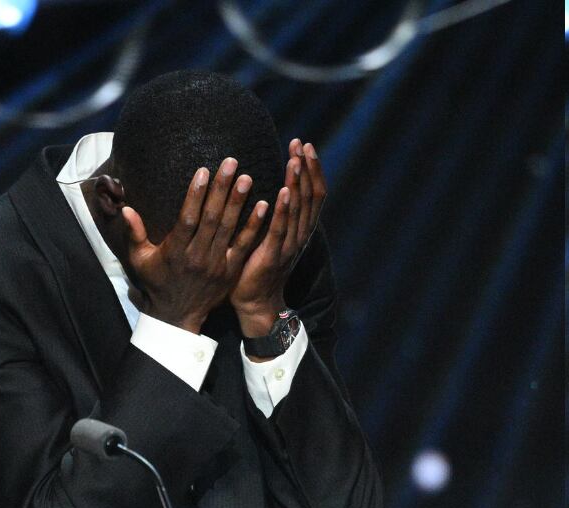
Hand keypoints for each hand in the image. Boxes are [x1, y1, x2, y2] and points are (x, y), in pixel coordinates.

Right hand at [121, 158, 269, 333]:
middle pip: (212, 217)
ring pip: (229, 228)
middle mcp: (198, 255)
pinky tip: (263, 206)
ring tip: (247, 178)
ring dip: (239, 202)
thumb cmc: (157, 283)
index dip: (196, 194)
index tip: (204, 171)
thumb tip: (126, 208)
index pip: (188, 217)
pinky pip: (244, 246)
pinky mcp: (231, 270)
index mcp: (176, 250)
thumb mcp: (139, 260)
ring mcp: (217, 263)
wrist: (178, 316)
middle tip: (232, 163)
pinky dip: (254, 226)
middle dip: (222, 189)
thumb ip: (134, 234)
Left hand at [231, 139, 327, 335]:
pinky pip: (281, 229)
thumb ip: (276, 213)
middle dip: (307, 168)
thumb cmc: (257, 266)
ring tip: (295, 159)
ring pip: (300, 209)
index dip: (311, 169)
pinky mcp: (274, 255)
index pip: (313, 193)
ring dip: (298, 182)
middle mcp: (301, 235)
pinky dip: (285, 210)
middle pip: (311, 196)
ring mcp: (290, 245)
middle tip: (301, 144)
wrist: (255, 302)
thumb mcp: (270, 235)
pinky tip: (284, 191)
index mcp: (301, 229)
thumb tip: (273, 184)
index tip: (304, 145)